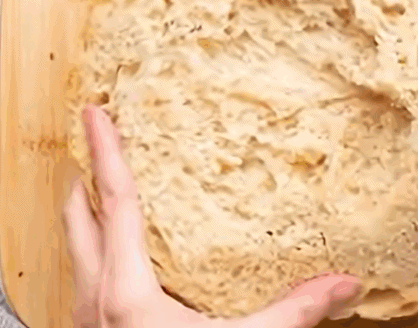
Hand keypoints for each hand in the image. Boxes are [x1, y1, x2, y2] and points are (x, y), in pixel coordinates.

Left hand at [62, 106, 363, 327]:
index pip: (116, 203)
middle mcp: (94, 300)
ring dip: (84, 214)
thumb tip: (344, 284)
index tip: (93, 111)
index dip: (107, 152)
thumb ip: (291, 313)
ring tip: (102, 189)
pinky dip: (93, 251)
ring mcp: (85, 320)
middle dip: (83, 175)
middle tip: (93, 140)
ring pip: (73, 250)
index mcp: (126, 291)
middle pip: (77, 218)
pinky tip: (117, 260)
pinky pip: (83, 279)